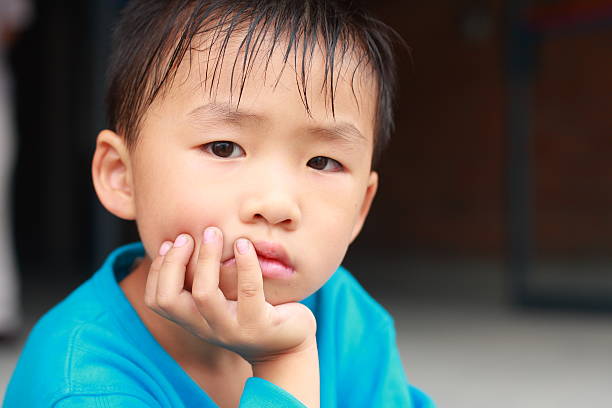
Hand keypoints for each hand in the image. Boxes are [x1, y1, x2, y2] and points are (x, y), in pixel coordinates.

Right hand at [143, 227, 316, 363]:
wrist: (286, 349)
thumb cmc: (253, 313)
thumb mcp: (223, 301)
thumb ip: (205, 280)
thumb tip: (187, 239)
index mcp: (193, 320)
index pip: (157, 300)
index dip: (157, 269)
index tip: (170, 242)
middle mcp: (206, 328)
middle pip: (170, 299)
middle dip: (173, 262)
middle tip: (189, 235)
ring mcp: (231, 329)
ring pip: (205, 294)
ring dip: (206, 258)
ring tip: (215, 232)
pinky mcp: (258, 324)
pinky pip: (248, 290)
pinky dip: (245, 263)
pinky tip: (245, 244)